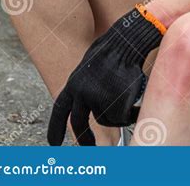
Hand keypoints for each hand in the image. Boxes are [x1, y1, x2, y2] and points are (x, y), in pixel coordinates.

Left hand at [47, 5, 164, 145]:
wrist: (128, 41)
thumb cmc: (113, 47)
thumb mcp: (90, 65)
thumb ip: (85, 84)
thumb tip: (86, 100)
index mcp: (74, 84)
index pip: (60, 111)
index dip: (56, 128)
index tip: (53, 143)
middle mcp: (82, 95)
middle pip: (79, 124)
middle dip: (84, 138)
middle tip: (88, 148)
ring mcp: (98, 101)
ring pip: (106, 119)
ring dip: (116, 113)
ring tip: (126, 96)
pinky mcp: (115, 105)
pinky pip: (123, 118)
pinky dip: (131, 113)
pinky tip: (136, 101)